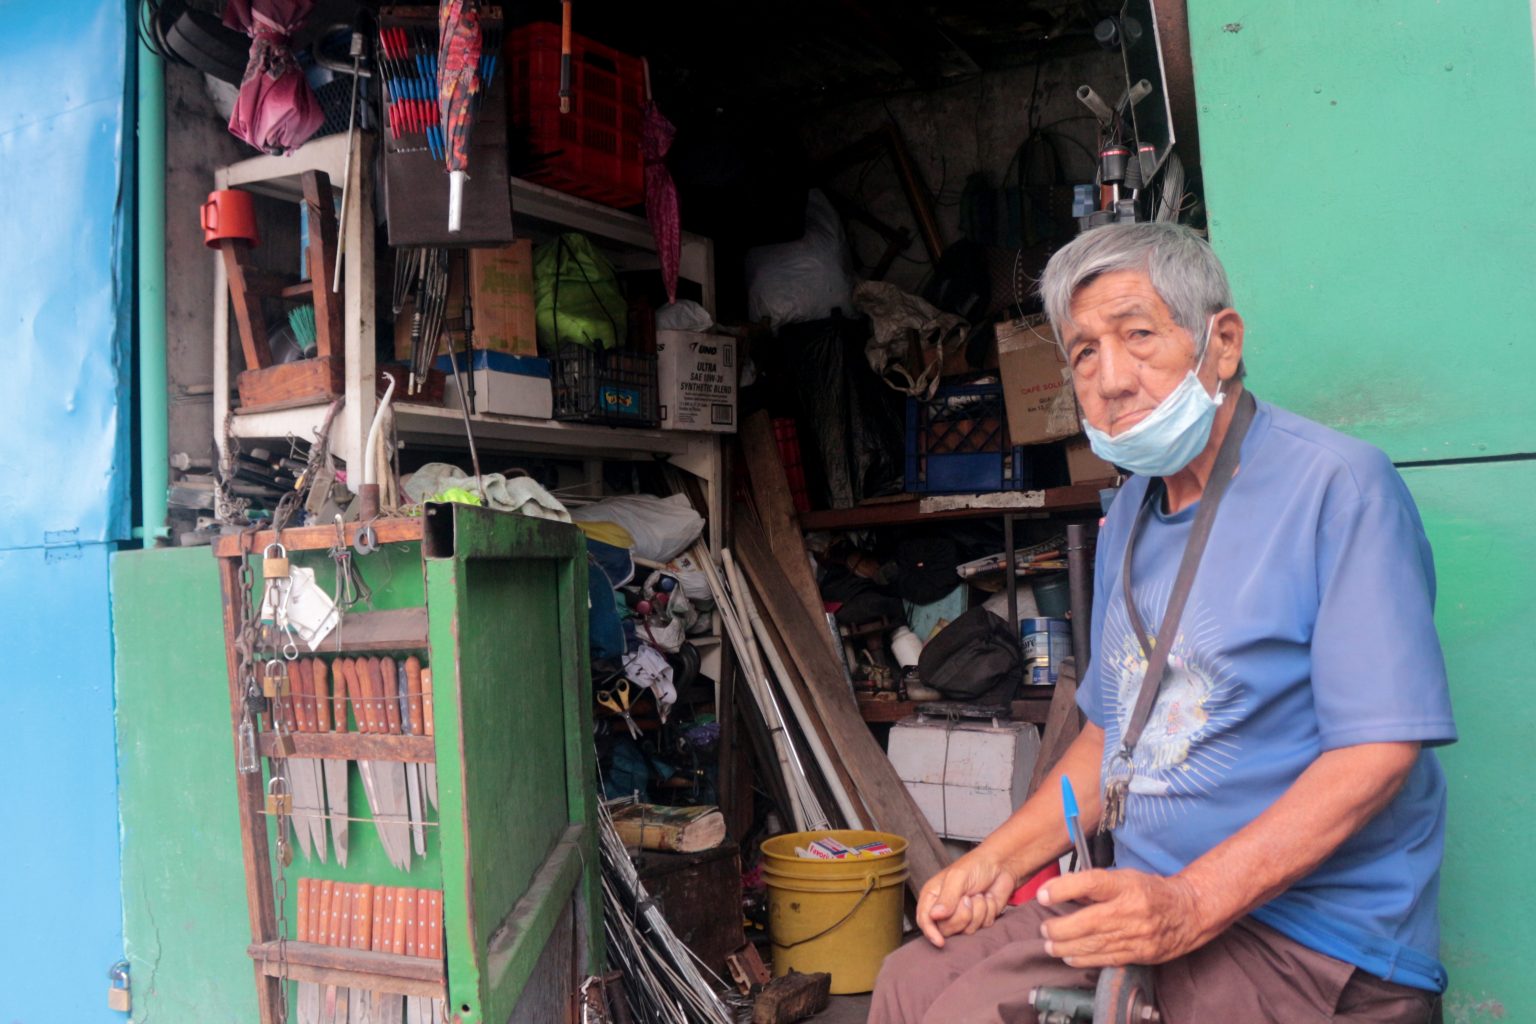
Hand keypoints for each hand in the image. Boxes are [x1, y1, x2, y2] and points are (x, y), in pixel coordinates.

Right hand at [916, 851, 1019, 947]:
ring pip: (966, 930)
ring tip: (979, 895)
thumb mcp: (958, 877)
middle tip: (968, 898)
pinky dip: (988, 912)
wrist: (1001, 866)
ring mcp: (962, 916)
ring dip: (978, 912)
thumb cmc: (975, 865)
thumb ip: (946, 898)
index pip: (925, 920)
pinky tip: (988, 899)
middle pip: (946, 929)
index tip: (940, 942)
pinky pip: (982, 927)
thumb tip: (934, 916)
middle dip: (962, 916)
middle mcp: (945, 909)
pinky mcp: (978, 920)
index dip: (930, 932)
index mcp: (933, 896)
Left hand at [1037, 869, 1211, 966]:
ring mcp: (1137, 934)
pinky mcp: (1140, 953)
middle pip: (1088, 921)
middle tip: (1044, 929)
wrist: (1188, 912)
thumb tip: (1062, 891)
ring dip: (1066, 947)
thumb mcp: (1125, 877)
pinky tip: (1070, 957)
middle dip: (1060, 928)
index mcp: (1126, 885)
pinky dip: (1084, 959)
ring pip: (1095, 944)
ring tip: (1050, 945)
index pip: (1091, 883)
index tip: (1043, 895)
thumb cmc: (1151, 891)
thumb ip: (1095, 886)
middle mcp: (1131, 909)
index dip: (1064, 889)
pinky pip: (1107, 958)